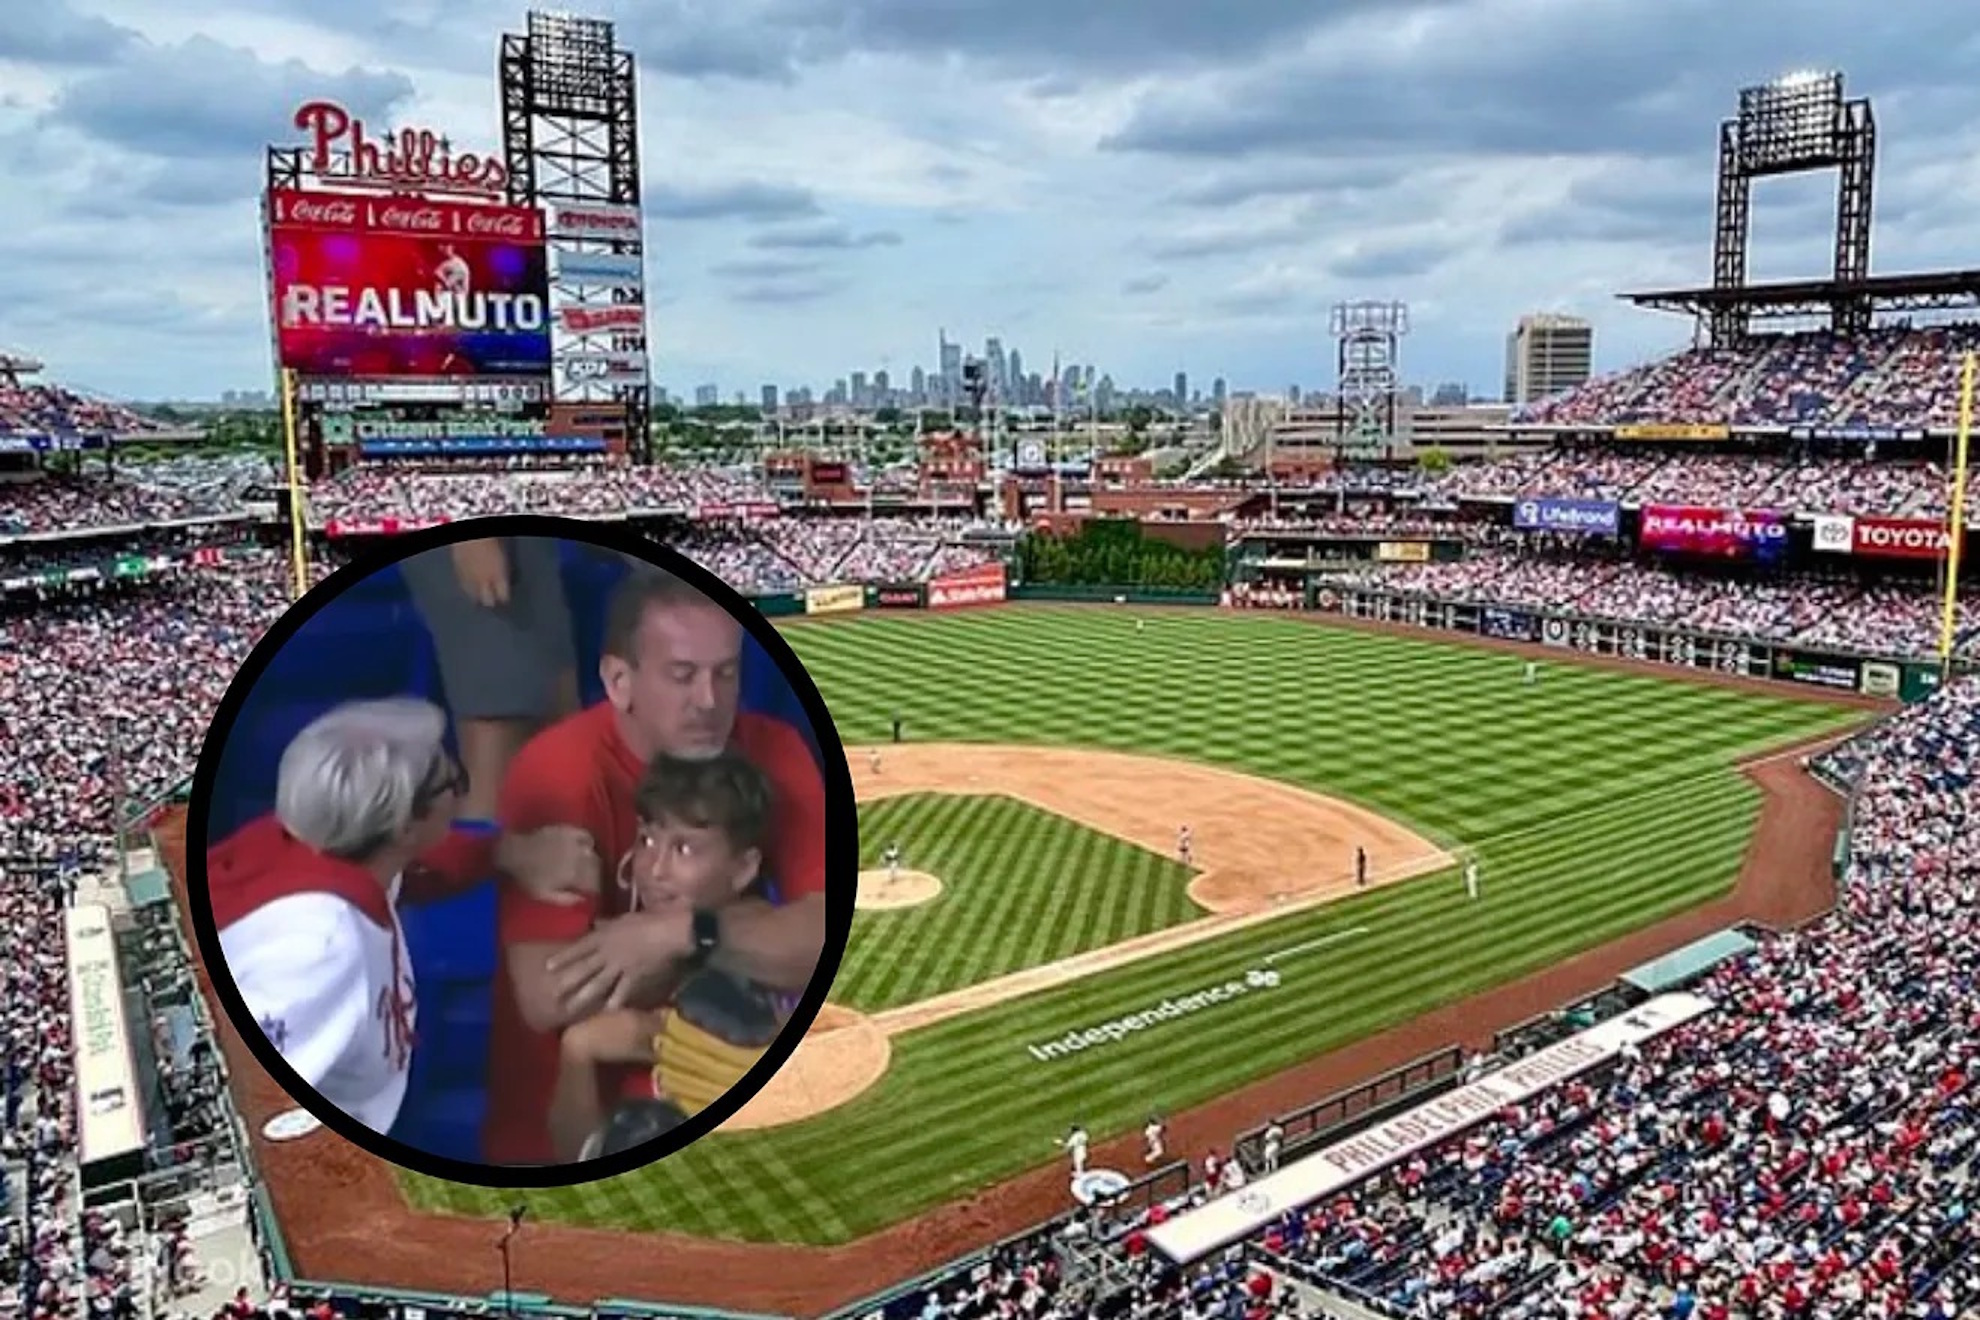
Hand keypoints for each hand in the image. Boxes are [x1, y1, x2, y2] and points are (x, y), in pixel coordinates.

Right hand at [451, 539, 509, 607]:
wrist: (469, 533)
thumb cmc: (490, 539)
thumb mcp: (504, 556)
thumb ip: (504, 572)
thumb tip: (505, 580)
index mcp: (498, 576)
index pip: (503, 597)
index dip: (505, 598)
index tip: (505, 598)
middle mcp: (484, 582)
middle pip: (488, 602)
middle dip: (491, 601)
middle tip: (494, 599)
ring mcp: (469, 580)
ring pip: (474, 598)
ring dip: (479, 597)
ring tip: (481, 594)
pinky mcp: (457, 575)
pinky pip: (464, 588)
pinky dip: (469, 589)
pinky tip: (471, 585)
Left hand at [498, 826, 600, 906]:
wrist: (514, 853)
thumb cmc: (528, 877)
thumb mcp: (544, 895)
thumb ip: (566, 899)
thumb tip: (583, 900)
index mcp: (572, 875)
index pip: (594, 883)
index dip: (597, 888)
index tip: (594, 892)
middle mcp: (577, 858)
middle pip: (596, 867)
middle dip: (596, 874)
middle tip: (592, 879)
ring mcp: (573, 842)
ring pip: (592, 853)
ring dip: (593, 860)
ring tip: (588, 865)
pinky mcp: (568, 830)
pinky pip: (586, 835)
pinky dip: (589, 842)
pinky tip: (585, 847)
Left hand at [545, 912, 688, 1017]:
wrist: (669, 932)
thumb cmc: (650, 919)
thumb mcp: (625, 918)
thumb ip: (609, 924)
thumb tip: (597, 925)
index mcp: (605, 936)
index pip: (580, 947)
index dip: (564, 957)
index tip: (547, 967)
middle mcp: (607, 953)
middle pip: (584, 968)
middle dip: (568, 981)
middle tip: (552, 994)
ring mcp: (620, 967)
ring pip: (598, 983)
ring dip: (584, 996)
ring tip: (571, 1008)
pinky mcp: (634, 977)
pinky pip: (622, 991)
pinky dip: (615, 1001)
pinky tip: (607, 1012)